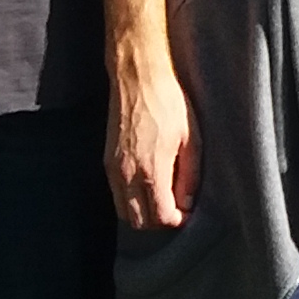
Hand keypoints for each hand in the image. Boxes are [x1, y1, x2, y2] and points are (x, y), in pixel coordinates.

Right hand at [108, 57, 195, 231]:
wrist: (138, 77)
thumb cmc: (169, 103)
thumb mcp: (191, 139)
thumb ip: (190, 176)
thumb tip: (187, 203)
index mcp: (150, 170)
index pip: (159, 216)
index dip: (176, 221)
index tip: (187, 213)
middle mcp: (126, 174)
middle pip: (138, 221)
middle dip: (158, 221)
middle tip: (175, 209)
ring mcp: (113, 168)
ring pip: (123, 211)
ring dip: (142, 212)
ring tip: (162, 198)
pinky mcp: (107, 160)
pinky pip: (115, 194)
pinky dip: (130, 199)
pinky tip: (147, 184)